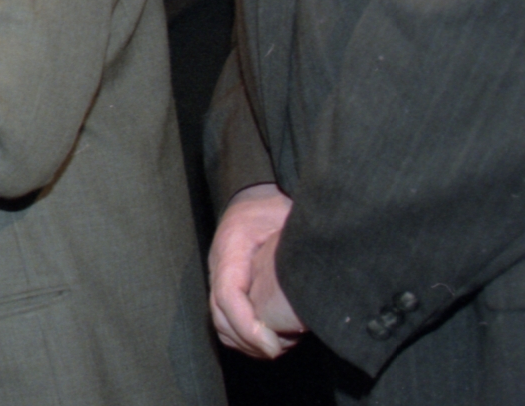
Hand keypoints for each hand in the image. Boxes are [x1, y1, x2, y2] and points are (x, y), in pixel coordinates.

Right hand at [210, 183, 302, 357]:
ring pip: (221, 323)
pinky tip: (274, 334)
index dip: (248, 327)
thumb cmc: (275, 203)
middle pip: (220, 317)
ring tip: (280, 344)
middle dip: (249, 341)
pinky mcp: (230, 284)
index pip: (228, 297)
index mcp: (231, 249)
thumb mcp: (289, 216)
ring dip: (247, 342)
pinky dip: (246, 335)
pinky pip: (228, 319)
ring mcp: (221, 277)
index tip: (274, 345)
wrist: (258, 192)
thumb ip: (297, 243)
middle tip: (281, 349)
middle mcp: (220, 266)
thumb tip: (321, 268)